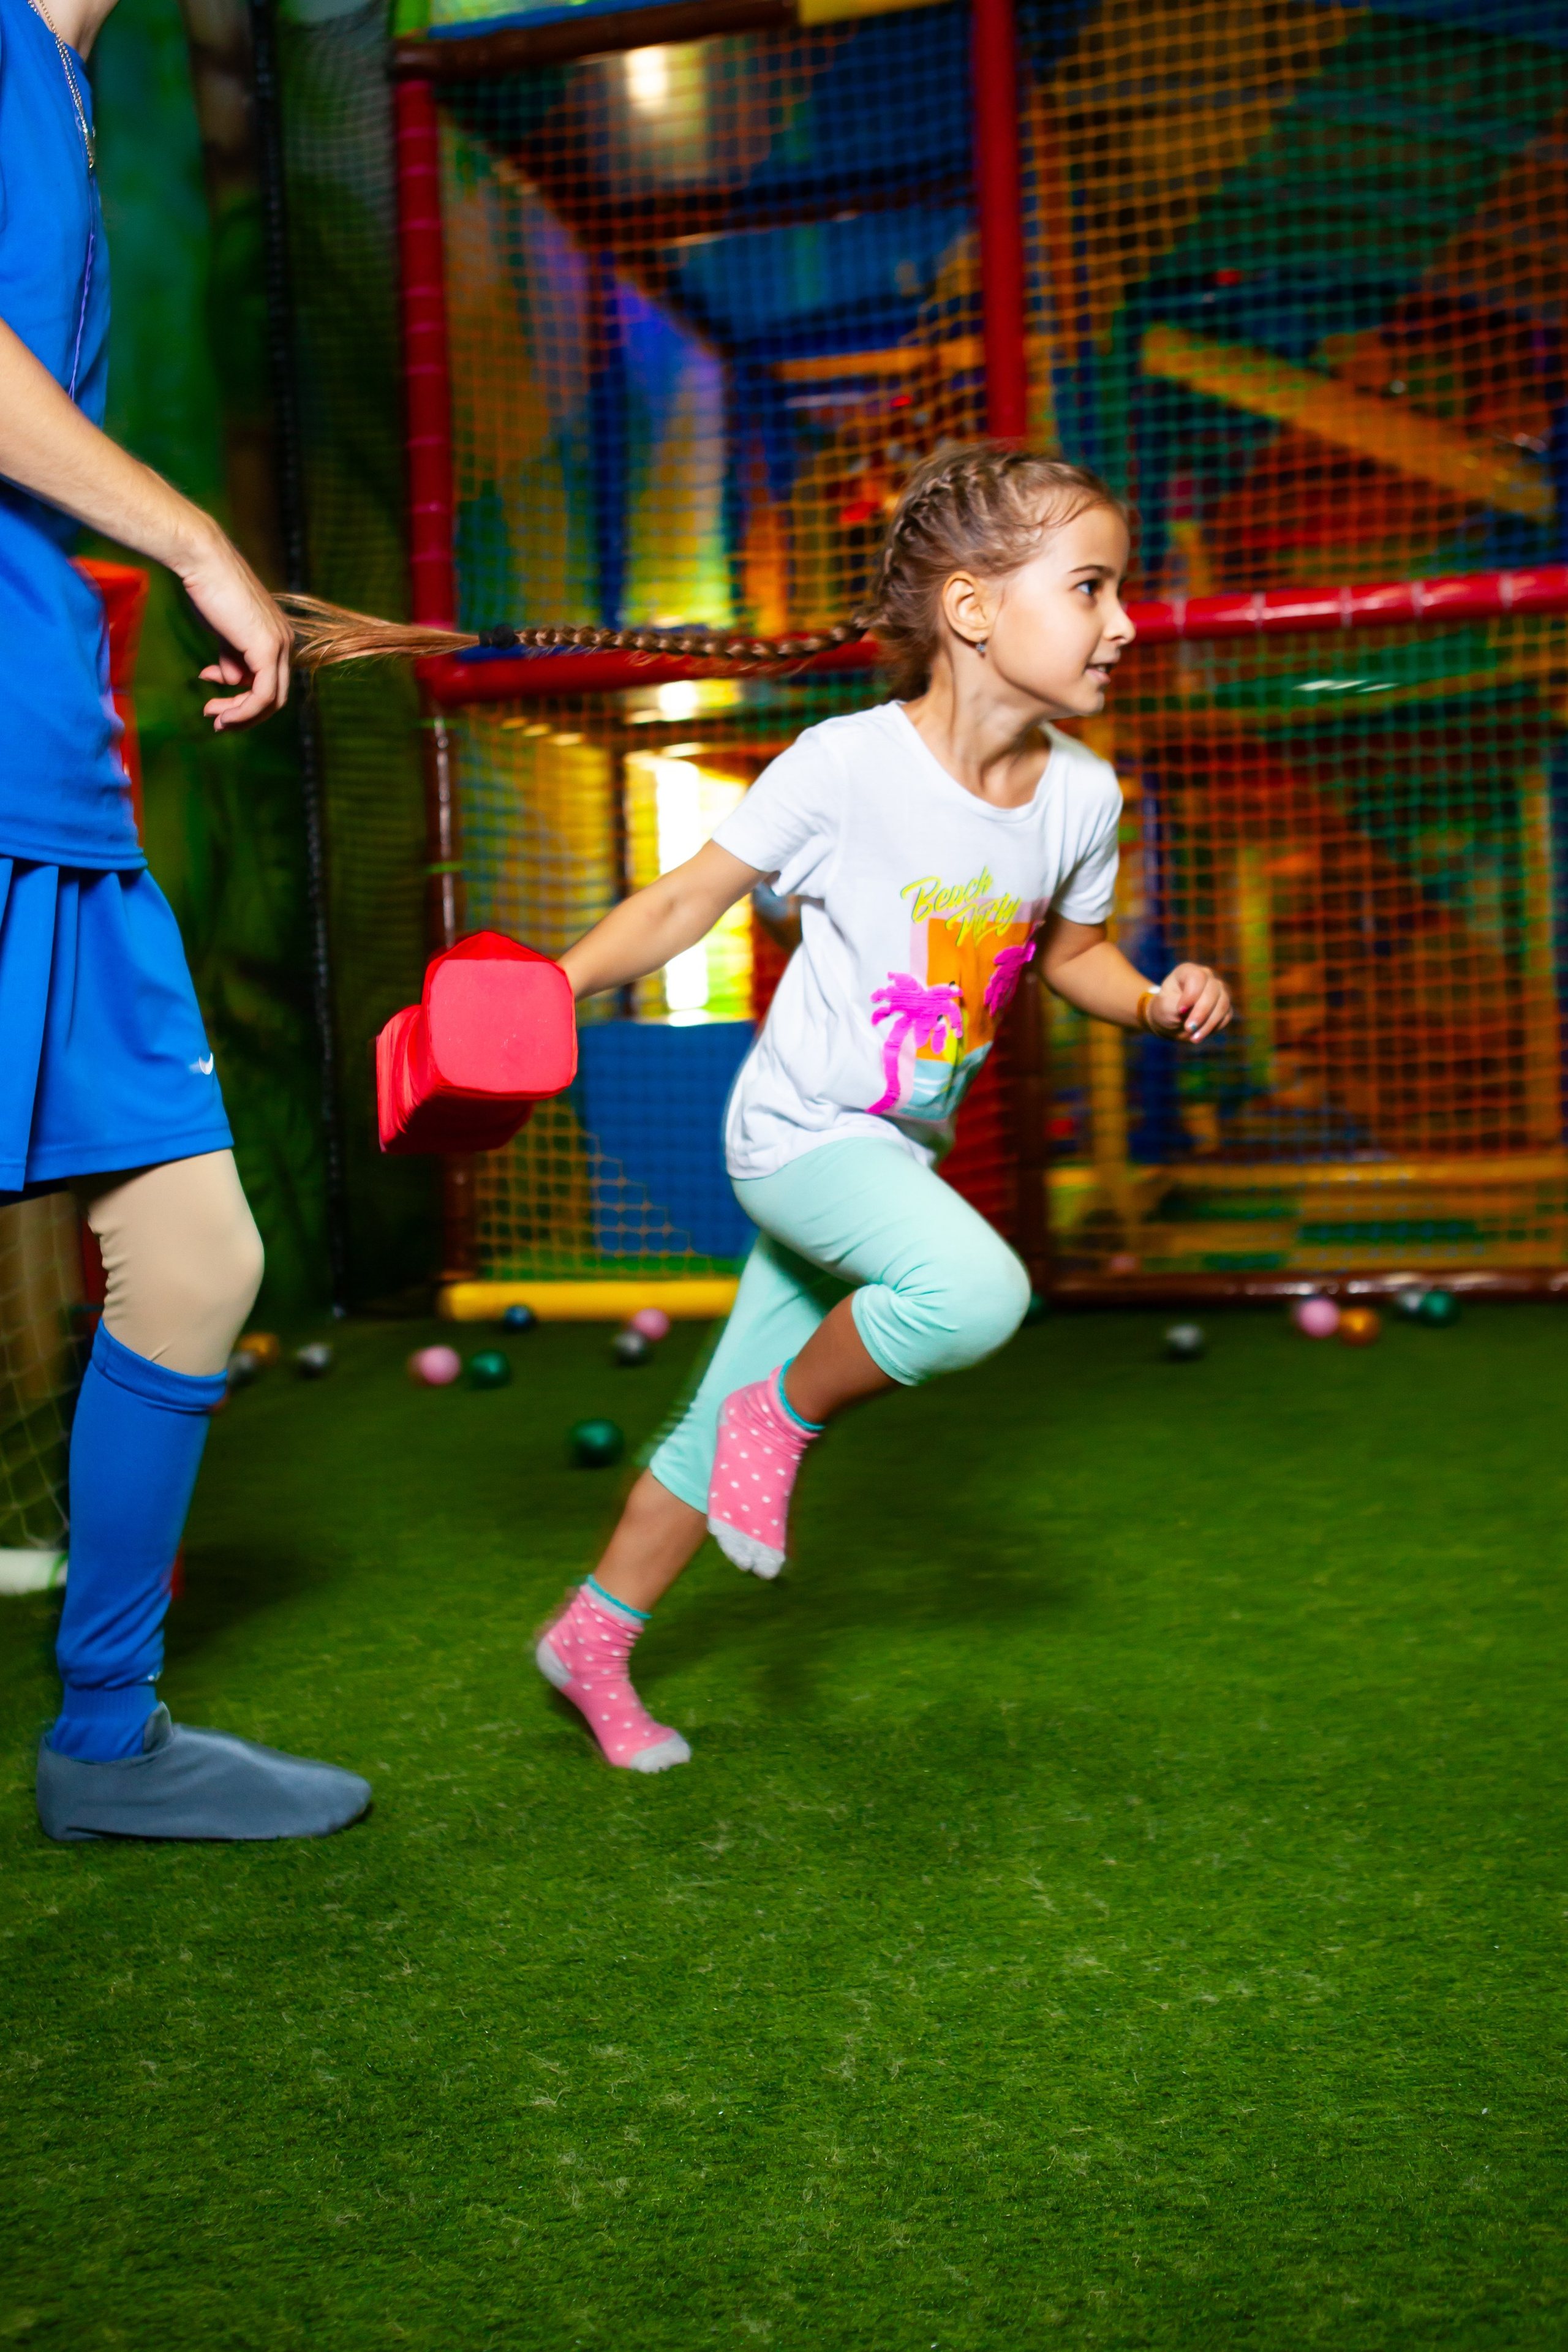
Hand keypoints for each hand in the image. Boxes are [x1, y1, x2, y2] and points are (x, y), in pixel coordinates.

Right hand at [179, 524, 291, 729]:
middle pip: (275, 696)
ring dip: (242, 717)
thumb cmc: (209, 589)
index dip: (244, 702)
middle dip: (245, 714)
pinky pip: (263, 694)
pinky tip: (223, 714)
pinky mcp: (268, 648)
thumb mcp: (224, 632)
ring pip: (271, 700)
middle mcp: (286, 642)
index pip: (271, 683)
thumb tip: (230, 680)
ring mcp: (280, 645)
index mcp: (278, 638)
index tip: (215, 705)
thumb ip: (232, 656)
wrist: (203, 562)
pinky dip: (244, 711)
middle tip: (217, 720)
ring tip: (216, 719)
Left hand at [1147, 962, 1230, 1042]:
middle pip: (1213, 991)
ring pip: (1223, 1004)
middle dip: (1201, 1013)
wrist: (1171, 1020)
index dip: (1191, 995)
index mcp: (1188, 971)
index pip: (1197, 977)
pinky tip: (1200, 1034)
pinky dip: (1214, 1027)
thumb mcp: (1163, 1007)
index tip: (1181, 1010)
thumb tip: (1188, 1011)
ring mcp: (1218, 990)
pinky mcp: (1224, 1005)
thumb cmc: (1164, 1010)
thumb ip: (1174, 1006)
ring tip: (1194, 1038)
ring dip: (1209, 1023)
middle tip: (1189, 1028)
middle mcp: (1207, 977)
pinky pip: (1226, 1016)